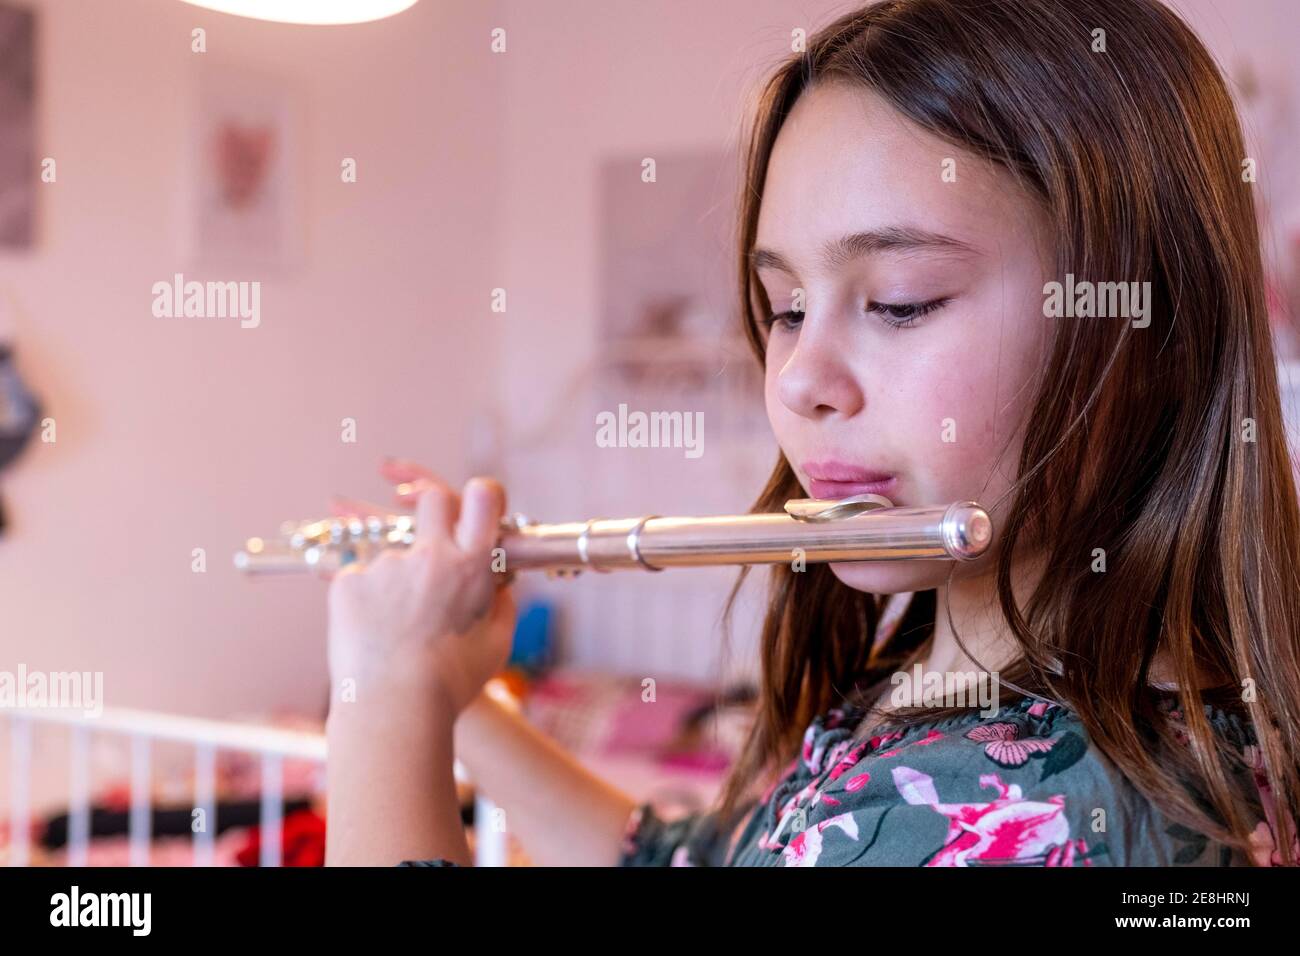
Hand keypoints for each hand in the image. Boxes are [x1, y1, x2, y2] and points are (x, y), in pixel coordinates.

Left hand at [326, 461, 515, 719]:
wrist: (394, 708)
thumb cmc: (453, 682)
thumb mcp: (498, 642)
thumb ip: (500, 601)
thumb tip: (495, 580)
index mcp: (472, 565)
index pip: (483, 496)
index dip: (482, 494)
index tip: (476, 506)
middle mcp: (430, 555)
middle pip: (431, 499)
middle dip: (431, 509)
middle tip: (431, 543)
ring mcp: (386, 565)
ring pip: (393, 555)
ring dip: (396, 580)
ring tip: (396, 631)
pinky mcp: (349, 581)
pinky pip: (360, 579)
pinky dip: (366, 602)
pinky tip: (372, 637)